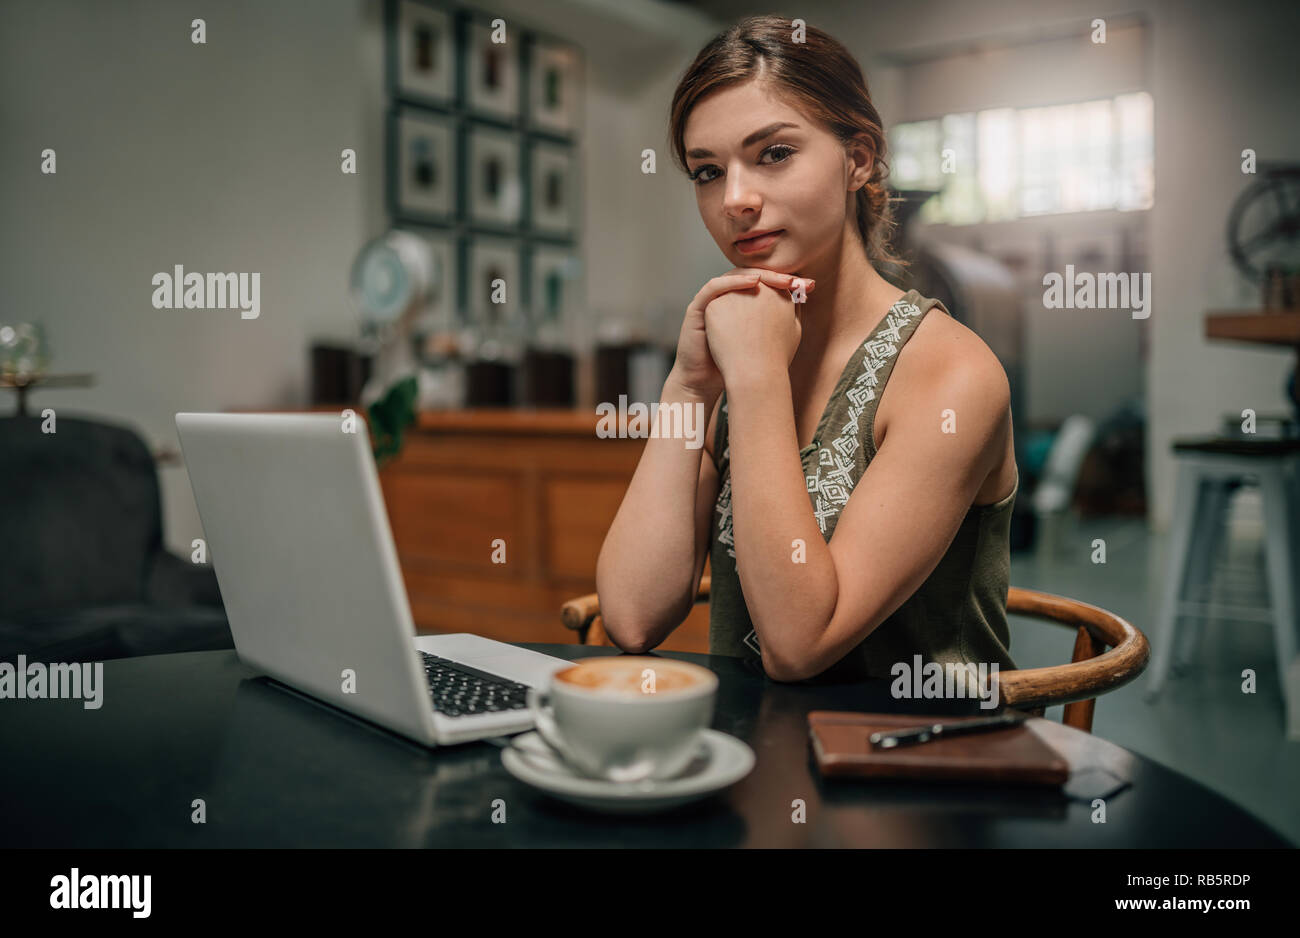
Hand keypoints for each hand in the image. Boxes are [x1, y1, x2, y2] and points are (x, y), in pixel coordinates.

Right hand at [671, 268, 813, 399]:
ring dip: (758, 275)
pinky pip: (714, 287)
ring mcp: (711, 301)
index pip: (764, 283)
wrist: (707, 382)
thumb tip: (804, 297)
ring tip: (780, 280)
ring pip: (733, 276)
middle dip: (775, 276)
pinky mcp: (697, 306)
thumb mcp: (765, 339)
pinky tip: (754, 282)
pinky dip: (734, 281)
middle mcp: (726, 297)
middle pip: (750, 275)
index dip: (785, 281)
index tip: (808, 286)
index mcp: (742, 302)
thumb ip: (780, 318)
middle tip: (796, 281)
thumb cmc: (736, 364)